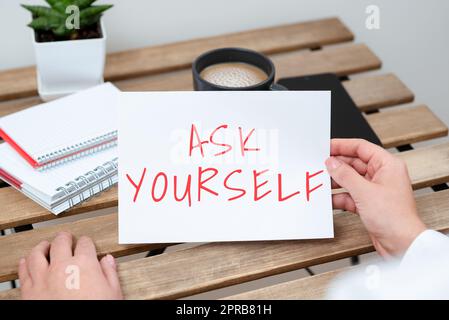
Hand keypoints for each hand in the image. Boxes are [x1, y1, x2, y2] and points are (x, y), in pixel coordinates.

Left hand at [18, 232, 122, 299]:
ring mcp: (43, 278)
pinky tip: (27, 261)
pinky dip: (25, 263)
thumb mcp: (113, 293)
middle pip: (61, 242)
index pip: (85, 244)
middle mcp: (62, 266)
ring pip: (38, 253)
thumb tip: (108, 261)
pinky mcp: (29, 291)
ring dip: (42, 246)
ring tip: (45, 245)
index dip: (87, 242)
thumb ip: (110, 274)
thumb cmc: (95, 310)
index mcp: (84, 264)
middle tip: (67, 237)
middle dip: (65, 238)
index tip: (87, 244)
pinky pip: (24, 271)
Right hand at [325, 139, 425, 257]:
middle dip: (337, 165)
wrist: (402, 244)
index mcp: (388, 165)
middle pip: (354, 163)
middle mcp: (382, 175)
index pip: (362, 148)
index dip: (342, 145)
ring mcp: (375, 190)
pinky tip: (329, 199)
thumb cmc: (395, 217)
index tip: (326, 146)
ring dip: (337, 182)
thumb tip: (332, 163)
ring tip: (321, 181)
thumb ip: (345, 175)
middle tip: (320, 165)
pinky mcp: (369, 204)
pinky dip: (340, 196)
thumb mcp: (364, 191)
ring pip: (351, 180)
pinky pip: (350, 195)